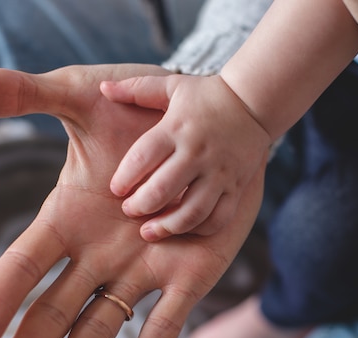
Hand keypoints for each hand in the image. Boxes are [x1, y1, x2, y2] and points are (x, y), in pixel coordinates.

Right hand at [0, 64, 264, 337]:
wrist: (205, 122)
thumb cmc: (138, 111)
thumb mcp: (79, 96)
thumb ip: (21, 95)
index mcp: (69, 216)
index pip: (23, 264)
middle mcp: (100, 250)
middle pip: (54, 308)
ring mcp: (143, 264)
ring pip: (102, 323)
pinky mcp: (189, 271)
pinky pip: (165, 318)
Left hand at [100, 74, 271, 241]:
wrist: (254, 103)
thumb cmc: (206, 95)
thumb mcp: (171, 86)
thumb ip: (135, 89)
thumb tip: (103, 87)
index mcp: (176, 128)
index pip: (142, 157)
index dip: (125, 178)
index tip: (116, 189)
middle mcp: (197, 153)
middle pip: (162, 190)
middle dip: (140, 206)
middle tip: (129, 211)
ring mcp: (219, 173)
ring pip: (191, 211)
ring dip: (167, 226)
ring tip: (149, 231)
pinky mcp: (235, 187)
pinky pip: (219, 217)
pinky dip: (199, 229)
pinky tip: (182, 229)